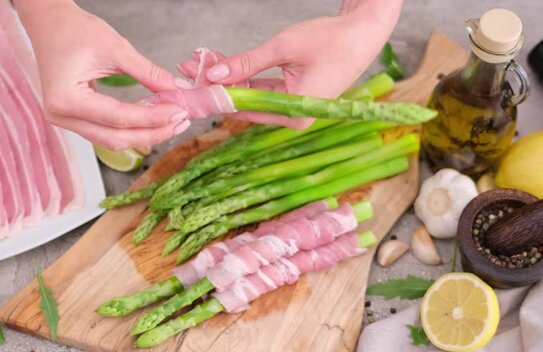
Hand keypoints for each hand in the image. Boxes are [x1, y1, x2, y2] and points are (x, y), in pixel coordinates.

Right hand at [14, 0, 189, 149]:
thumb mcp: (116, 48)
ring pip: (111, 140)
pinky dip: (130, 129)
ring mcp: (64, 120)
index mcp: (66, 98)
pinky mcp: (72, 119)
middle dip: (152, 134)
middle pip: (115, 138)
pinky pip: (105, 132)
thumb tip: (177, 91)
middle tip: (181, 123)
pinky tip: (152, 120)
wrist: (50, 24)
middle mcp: (61, 116)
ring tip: (172, 123)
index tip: (179, 112)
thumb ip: (147, 72)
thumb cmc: (75, 30)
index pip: (119, 118)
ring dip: (143, 134)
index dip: (153, 118)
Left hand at [179, 0, 401, 128]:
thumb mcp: (283, 49)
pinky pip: (264, 87)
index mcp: (294, 115)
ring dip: (229, 78)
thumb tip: (215, 74)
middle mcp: (293, 116)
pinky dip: (246, 76)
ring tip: (202, 63)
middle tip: (191, 69)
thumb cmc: (332, 40)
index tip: (193, 85)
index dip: (217, 94)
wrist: (365, 30)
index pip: (245, 108)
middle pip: (246, 102)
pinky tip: (225, 65)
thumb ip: (247, 63)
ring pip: (252, 93)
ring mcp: (294, 105)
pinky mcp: (295, 93)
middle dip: (218, 84)